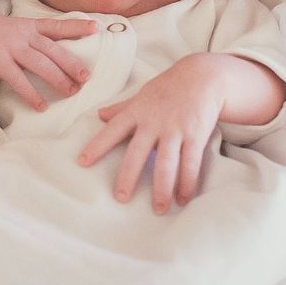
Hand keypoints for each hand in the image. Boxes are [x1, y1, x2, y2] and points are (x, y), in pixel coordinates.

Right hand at [0, 13, 94, 109]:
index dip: (76, 26)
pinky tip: (42, 106)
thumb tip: (61, 51)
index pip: (57, 25)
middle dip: (71, 63)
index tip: (95, 27)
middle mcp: (23, 35)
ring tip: (71, 91)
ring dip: (57, 79)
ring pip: (40, 64)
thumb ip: (36, 36)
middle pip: (53, 50)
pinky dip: (31, 94)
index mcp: (30, 26)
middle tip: (87, 77)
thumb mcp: (17, 28)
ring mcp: (11, 47)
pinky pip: (18, 81)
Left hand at [79, 55, 224, 212]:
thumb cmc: (169, 87)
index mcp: (138, 112)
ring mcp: (176, 129)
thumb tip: (99, 115)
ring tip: (159, 208)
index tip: (82, 163)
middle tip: (121, 198)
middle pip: (138, 152)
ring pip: (167, 163)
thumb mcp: (142, 95)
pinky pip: (191, 163)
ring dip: (163, 188)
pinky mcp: (196, 135)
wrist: (203, 75)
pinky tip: (184, 198)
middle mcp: (154, 122)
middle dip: (128, 176)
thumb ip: (122, 108)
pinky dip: (188, 182)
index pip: (113, 130)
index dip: (97, 146)